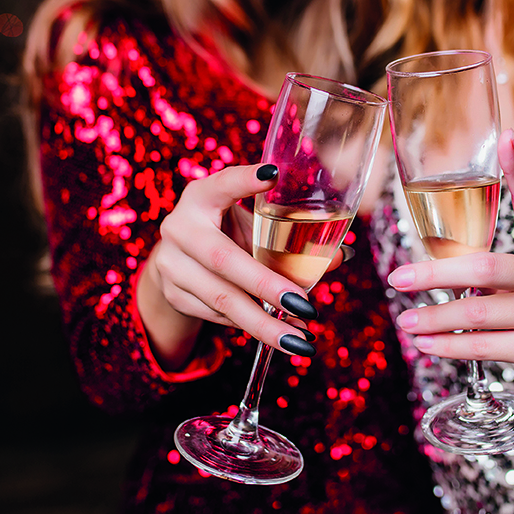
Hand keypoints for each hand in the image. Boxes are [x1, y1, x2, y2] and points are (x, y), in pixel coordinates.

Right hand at [140, 163, 321, 364]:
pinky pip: (216, 315)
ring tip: (299, 339)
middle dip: (266, 286)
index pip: (222, 184)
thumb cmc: (225, 231)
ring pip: (220, 298)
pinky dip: (250, 326)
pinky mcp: (173, 294)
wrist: (178, 259)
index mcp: (201, 196)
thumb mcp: (249, 223)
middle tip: (304, 306)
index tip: (273, 175)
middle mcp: (180, 227)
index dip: (244, 180)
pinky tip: (280, 335)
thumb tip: (342, 255)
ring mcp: (172, 264)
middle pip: (224, 260)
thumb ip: (286, 234)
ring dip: (263, 322)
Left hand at [388, 130, 513, 397]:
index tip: (506, 137)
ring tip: (405, 320)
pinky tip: (426, 343)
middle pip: (485, 269)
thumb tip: (442, 242)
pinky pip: (485, 347)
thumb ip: (500, 252)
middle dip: (434, 275)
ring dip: (435, 318)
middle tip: (398, 278)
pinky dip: (449, 347)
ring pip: (479, 313)